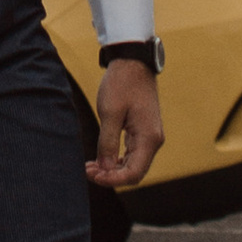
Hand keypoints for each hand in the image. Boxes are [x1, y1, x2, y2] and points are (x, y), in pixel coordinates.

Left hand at [88, 60, 162, 191]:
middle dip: (110, 176)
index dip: (113, 180)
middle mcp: (153, 141)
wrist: (133, 61)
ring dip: (112, 169)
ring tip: (91, 166)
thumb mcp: (110, 113)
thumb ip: (107, 142)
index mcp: (148, 138)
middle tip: (87, 171)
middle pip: (134, 172)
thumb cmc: (121, 84)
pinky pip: (132, 154)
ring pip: (132, 165)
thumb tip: (105, 168)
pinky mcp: (143, 132)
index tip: (93, 175)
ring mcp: (150, 137)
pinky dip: (117, 159)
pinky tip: (100, 158)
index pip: (134, 173)